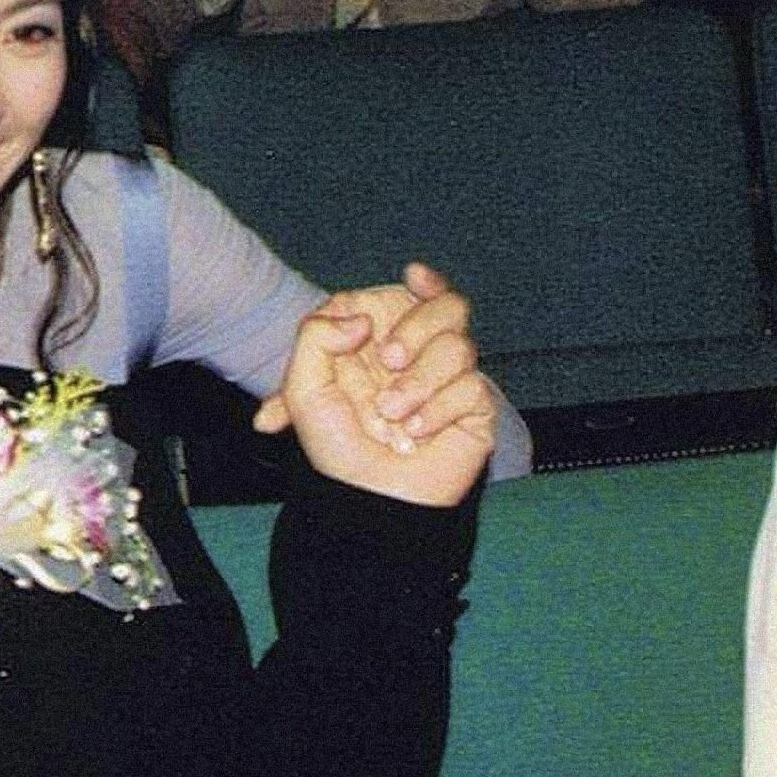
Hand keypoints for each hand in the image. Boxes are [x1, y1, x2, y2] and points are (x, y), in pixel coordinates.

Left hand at [254, 262, 495, 507]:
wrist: (370, 499)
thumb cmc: (335, 446)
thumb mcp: (304, 390)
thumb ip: (315, 338)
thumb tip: (361, 320)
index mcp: (381, 342)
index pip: (413, 296)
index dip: (422, 283)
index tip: (415, 278)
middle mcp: (419, 356)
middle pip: (450, 307)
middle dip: (419, 326)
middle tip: (390, 359)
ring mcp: (449, 382)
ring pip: (462, 347)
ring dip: (420, 382)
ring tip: (392, 415)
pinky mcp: (473, 410)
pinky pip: (472, 389)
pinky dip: (438, 411)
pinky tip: (416, 434)